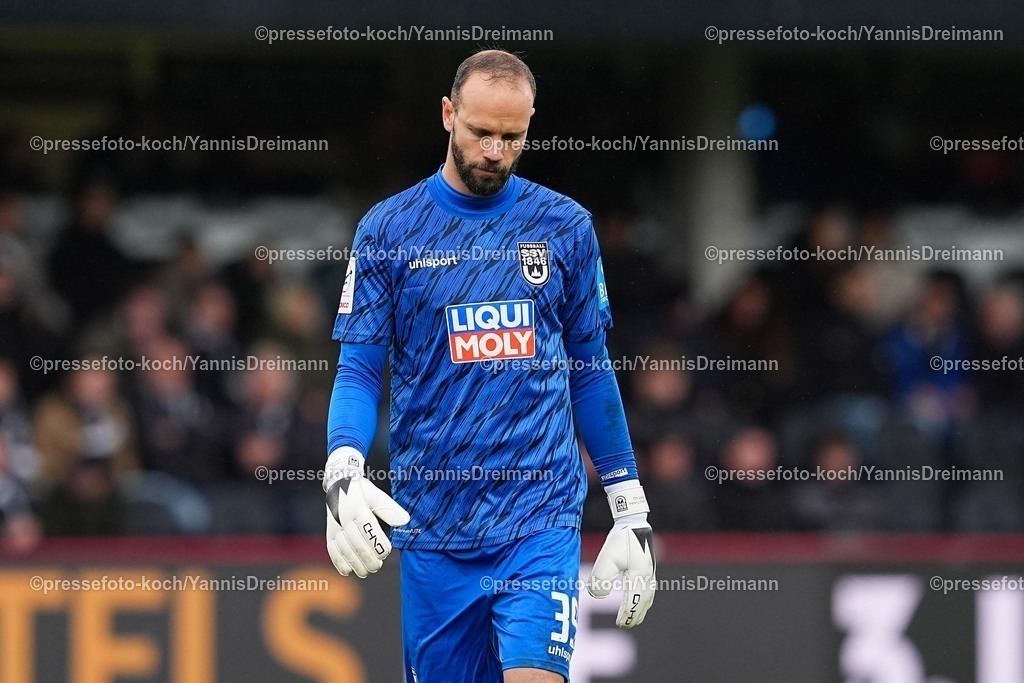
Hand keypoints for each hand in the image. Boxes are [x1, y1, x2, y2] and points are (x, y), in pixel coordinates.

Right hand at [324, 447, 409, 577]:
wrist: (338, 484)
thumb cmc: (362, 491)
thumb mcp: (377, 496)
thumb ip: (390, 509)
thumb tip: (405, 521)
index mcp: (358, 507)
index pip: (369, 529)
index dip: (378, 544)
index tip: (387, 552)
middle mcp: (344, 518)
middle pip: (357, 544)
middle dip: (369, 559)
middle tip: (378, 565)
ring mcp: (335, 527)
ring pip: (345, 550)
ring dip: (357, 564)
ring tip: (368, 570)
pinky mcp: (329, 534)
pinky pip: (332, 551)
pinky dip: (340, 563)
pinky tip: (349, 571)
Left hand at [587, 485, 655, 627]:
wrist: (633, 521)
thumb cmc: (620, 539)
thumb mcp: (606, 558)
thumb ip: (600, 578)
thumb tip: (596, 594)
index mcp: (639, 576)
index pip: (633, 602)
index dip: (627, 614)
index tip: (619, 623)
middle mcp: (647, 576)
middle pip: (643, 602)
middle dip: (635, 615)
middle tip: (625, 624)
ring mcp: (650, 571)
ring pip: (648, 596)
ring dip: (641, 608)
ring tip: (633, 616)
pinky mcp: (649, 566)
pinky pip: (649, 588)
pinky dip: (645, 598)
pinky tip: (640, 598)